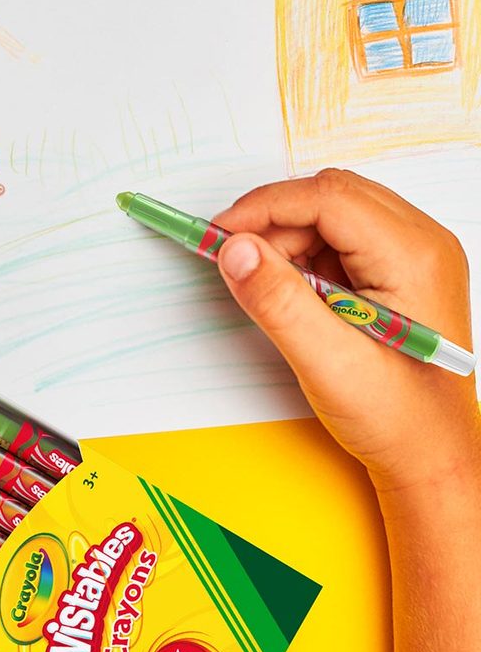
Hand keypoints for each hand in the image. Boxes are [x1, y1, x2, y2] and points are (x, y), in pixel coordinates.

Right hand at [214, 169, 480, 493]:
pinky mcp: (400, 269)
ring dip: (289, 240)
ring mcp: (415, 254)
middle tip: (236, 260)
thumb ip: (277, 301)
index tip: (219, 236)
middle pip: (331, 196)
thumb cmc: (395, 417)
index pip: (328, 198)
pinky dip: (306, 255)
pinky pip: (342, 238)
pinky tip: (298, 295)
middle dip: (275, 222)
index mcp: (414, 257)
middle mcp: (422, 244)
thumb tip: (234, 248)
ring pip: (334, 213)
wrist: (431, 454)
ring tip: (273, 290)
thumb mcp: (327, 361)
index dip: (265, 208)